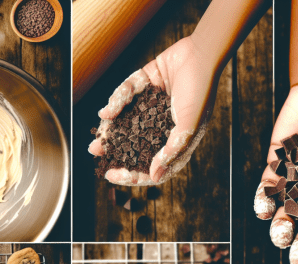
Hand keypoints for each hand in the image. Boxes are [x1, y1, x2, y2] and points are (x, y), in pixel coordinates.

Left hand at [88, 37, 217, 185]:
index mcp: (176, 139)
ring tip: (97, 133)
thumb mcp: (188, 128)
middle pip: (136, 142)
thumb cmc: (201, 92)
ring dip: (111, 127)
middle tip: (95, 151)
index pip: (153, 164)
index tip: (111, 175)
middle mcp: (163, 124)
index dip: (132, 174)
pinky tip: (107, 111)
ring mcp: (153, 104)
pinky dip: (117, 101)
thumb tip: (155, 175)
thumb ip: (172, 151)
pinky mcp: (146, 84)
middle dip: (115, 148)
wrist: (202, 54)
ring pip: (127, 119)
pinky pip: (127, 94)